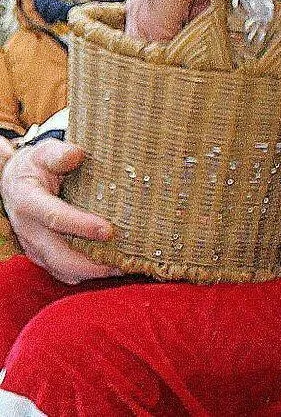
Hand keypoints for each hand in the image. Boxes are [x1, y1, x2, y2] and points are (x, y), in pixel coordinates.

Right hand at [2, 141, 121, 283]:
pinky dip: (83, 273)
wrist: (14, 182)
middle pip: (57, 255)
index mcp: (27, 200)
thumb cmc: (36, 165)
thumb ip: (58, 154)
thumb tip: (75, 154)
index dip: (81, 226)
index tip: (108, 230)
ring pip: (60, 268)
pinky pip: (60, 271)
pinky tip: (106, 267)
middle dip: (90, 263)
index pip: (54, 217)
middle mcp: (27, 228)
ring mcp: (32, 245)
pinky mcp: (40, 255)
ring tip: (120, 268)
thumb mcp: (44, 152)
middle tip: (121, 262)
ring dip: (90, 272)